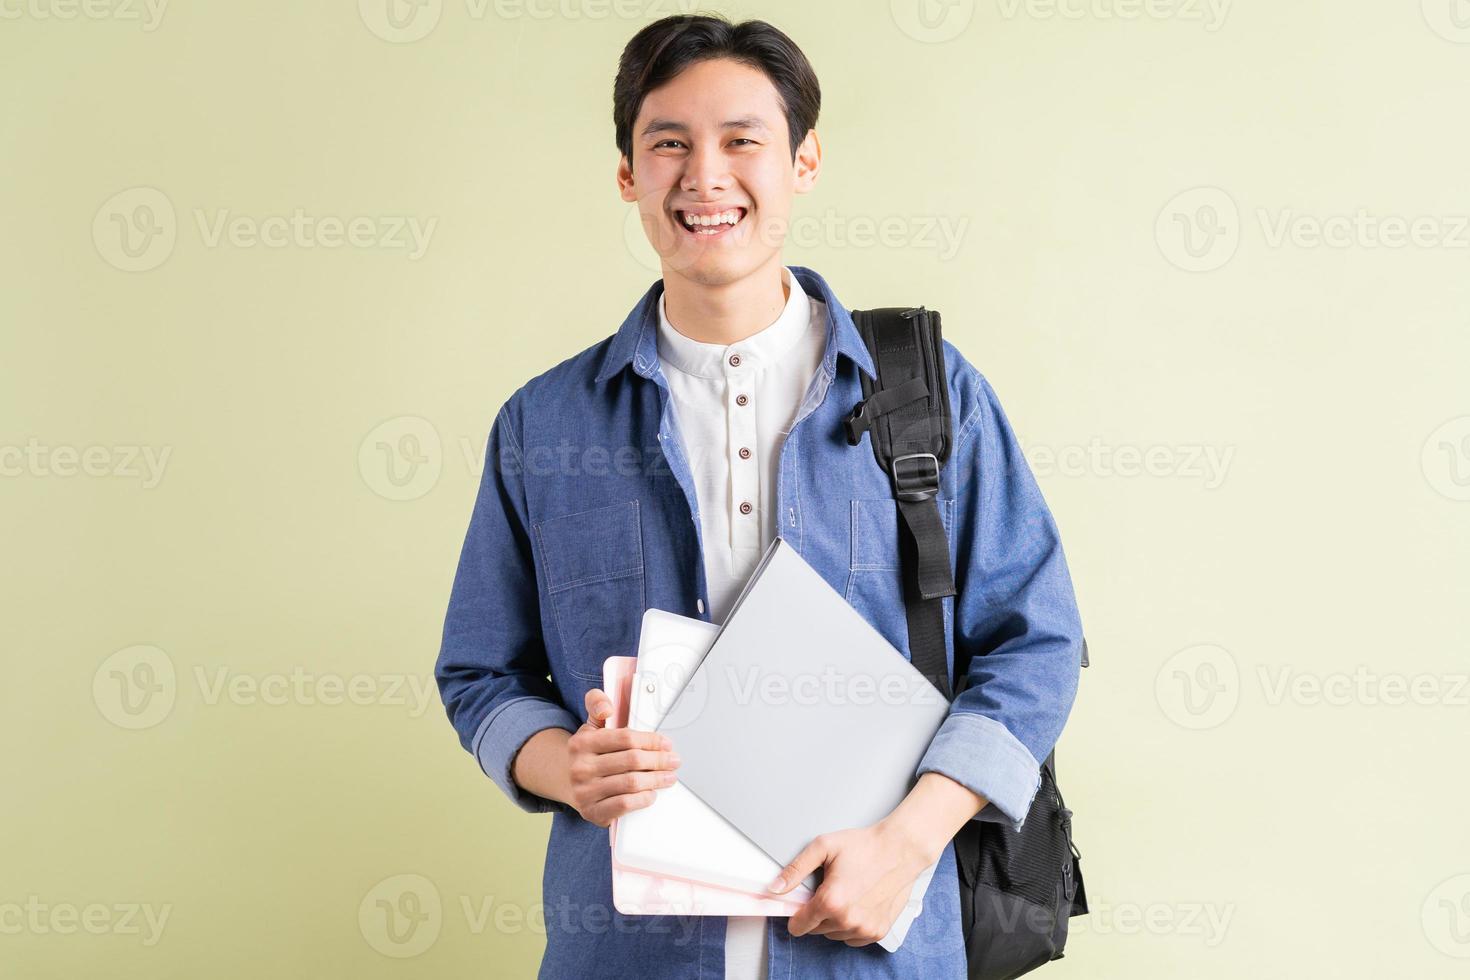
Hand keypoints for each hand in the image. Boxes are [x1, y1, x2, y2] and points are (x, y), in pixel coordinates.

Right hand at [565, 687, 680, 827]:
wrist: (567, 783)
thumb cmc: (588, 754)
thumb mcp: (590, 726)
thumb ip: (597, 705)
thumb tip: (607, 707)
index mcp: (582, 743)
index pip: (625, 738)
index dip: (651, 740)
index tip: (666, 743)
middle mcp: (581, 767)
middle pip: (632, 760)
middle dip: (658, 760)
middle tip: (673, 761)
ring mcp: (585, 792)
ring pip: (631, 783)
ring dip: (656, 779)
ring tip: (668, 777)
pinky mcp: (592, 812)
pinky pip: (624, 804)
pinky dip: (643, 798)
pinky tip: (651, 793)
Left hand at [766, 818, 936, 946]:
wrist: (900, 849)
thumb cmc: (865, 846)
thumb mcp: (824, 847)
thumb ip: (795, 870)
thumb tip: (774, 888)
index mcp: (831, 901)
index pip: (799, 926)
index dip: (795, 914)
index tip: (800, 904)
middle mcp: (847, 920)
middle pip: (815, 929)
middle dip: (816, 913)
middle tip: (829, 889)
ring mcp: (864, 929)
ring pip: (834, 934)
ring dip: (833, 920)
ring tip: (845, 894)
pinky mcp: (878, 932)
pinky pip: (852, 938)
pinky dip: (850, 926)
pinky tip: (856, 904)